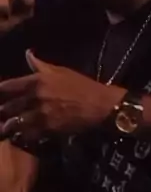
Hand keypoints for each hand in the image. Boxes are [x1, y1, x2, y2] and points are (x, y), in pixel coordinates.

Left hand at [0, 50, 125, 141]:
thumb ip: (40, 65)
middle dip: (1, 112)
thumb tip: (28, 54)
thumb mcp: (60, 71)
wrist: (99, 105)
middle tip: (0, 114)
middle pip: (6, 107)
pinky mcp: (47, 129)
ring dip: (8, 127)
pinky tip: (19, 137)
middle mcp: (35, 96)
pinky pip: (27, 135)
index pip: (6, 87)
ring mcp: (40, 114)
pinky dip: (21, 136)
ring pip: (14, 123)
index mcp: (36, 80)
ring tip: (5, 129)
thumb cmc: (81, 86)